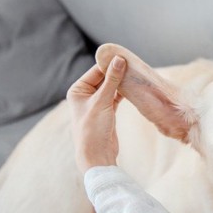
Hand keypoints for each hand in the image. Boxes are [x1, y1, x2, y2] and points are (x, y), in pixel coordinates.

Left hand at [67, 56, 125, 173]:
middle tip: (133, 64)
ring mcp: (96, 103)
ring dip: (121, 82)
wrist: (97, 155)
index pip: (95, 71)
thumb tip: (119, 59)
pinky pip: (116, 96)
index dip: (109, 63)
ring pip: (111, 87)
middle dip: (117, 72)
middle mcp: (85, 95)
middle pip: (104, 78)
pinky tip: (133, 86)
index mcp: (77, 90)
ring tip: (135, 73)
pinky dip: (123, 92)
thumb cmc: (93, 129)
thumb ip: (112, 80)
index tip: (124, 56)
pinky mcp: (107, 111)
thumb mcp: (102, 102)